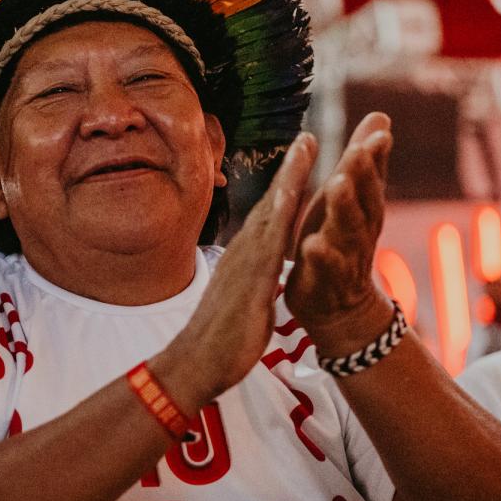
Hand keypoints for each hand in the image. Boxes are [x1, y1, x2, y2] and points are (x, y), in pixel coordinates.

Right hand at [162, 133, 316, 402]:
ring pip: (270, 214)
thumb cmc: (218, 339)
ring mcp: (244, 264)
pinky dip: (279, 216)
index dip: (285, 185)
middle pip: (271, 203)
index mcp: (245, 259)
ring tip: (305, 148)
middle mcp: (243, 253)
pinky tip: (290, 195)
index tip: (301, 158)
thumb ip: (250, 281)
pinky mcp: (248, 281)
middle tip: (307, 136)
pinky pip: (267, 244)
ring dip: (288, 179)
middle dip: (290, 169)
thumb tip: (257, 274)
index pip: (269, 215)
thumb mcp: (241, 301)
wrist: (193, 364)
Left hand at [285, 112, 394, 356]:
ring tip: (336, 185)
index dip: (376, 156)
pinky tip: (311, 245)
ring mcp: (345, 257)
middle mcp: (359, 230)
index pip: (372, 178)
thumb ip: (364, 162)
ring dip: (344, 208)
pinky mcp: (327, 283)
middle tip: (357, 151)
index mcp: (363, 208)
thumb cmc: (340, 242)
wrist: (341, 309)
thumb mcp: (351, 198)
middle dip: (362, 176)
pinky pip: (326, 270)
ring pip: (348, 232)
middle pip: (364, 201)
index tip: (379, 132)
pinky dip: (321, 258)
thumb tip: (381, 116)